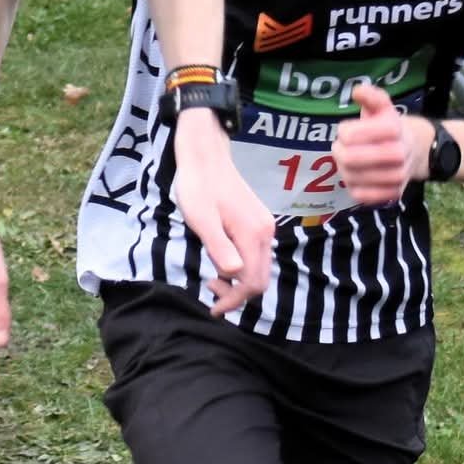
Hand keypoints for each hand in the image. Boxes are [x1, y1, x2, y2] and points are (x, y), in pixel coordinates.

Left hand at [170, 108, 273, 317]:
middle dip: (238, 294)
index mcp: (253, 234)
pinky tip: (220, 260)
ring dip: (239, 281)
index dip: (234, 300)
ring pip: (260, 268)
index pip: (253, 282)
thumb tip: (234, 273)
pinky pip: (256, 255)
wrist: (205, 157)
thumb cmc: (198, 187)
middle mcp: (266, 233)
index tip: (213, 306)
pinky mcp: (258, 223)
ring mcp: (264, 227)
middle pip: (261, 279)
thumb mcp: (201, 219)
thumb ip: (218, 246)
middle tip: (210, 289)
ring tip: (212, 275)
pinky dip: (241, 267)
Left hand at [333, 82, 419, 205]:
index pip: (350, 135)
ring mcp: (397, 176)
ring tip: (348, 161)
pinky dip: (353, 186)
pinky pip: (360, 195)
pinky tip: (357, 176)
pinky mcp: (393, 193)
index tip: (346, 130)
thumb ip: (371, 96)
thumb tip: (357, 90)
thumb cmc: (390, 127)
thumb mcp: (382, 107)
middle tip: (340, 147)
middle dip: (338, 151)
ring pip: (352, 177)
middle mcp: (398, 153)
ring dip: (344, 169)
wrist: (417, 150)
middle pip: (348, 158)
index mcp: (393, 128)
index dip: (343, 132)